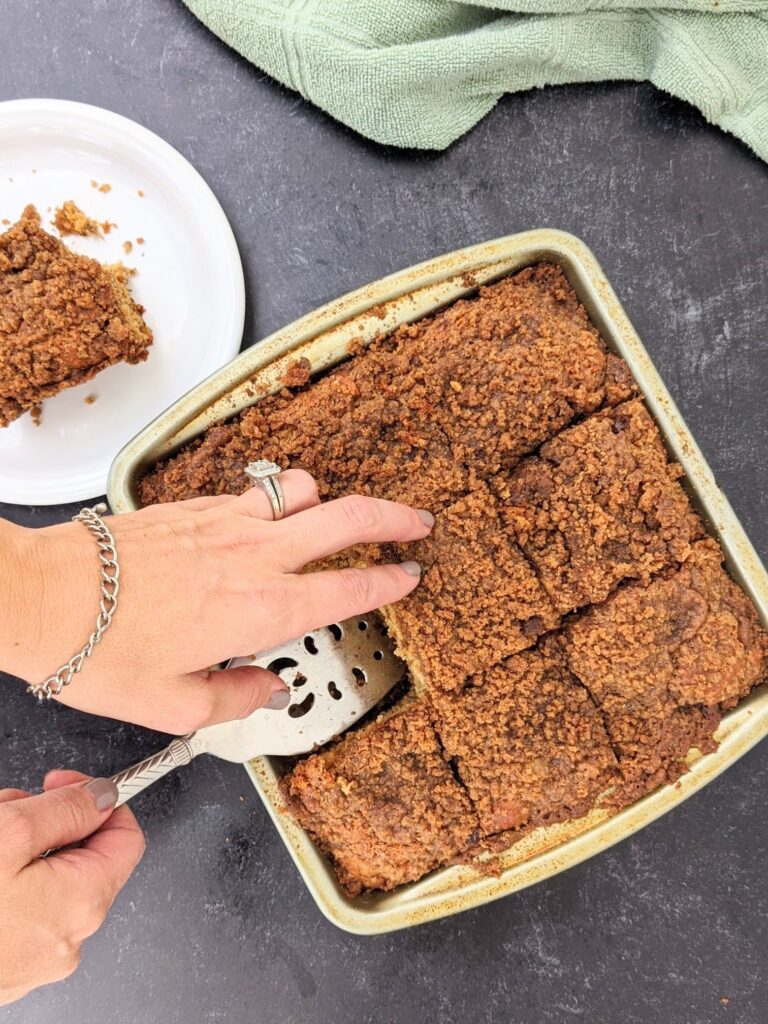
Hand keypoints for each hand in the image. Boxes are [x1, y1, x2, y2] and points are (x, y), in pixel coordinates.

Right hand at [0, 771, 144, 1006]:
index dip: (99, 801)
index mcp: (81, 901)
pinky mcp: (6, 967)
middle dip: (45, 822)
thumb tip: (104, 795)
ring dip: (17, 850)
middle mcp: (68, 938)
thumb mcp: (8, 831)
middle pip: (81, 855)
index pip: (126, 837)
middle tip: (5, 813)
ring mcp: (35, 958)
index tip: (62, 784)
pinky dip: (3, 881)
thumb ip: (66, 808)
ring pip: (46, 879)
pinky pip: (21, 908)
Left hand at [2, 471, 432, 731]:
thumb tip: (268, 688)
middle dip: (394, 517)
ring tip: (334, 519)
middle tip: (417, 522)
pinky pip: (258, 492)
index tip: (410, 576)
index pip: (349, 588)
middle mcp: (254, 557)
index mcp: (261, 610)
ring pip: (304, 491)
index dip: (389, 581)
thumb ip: (236, 700)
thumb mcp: (175, 707)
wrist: (43, 596)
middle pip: (347, 518)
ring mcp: (227, 523)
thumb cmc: (101, 651)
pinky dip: (279, 500)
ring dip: (329, 503)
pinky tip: (267, 521)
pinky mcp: (198, 507)